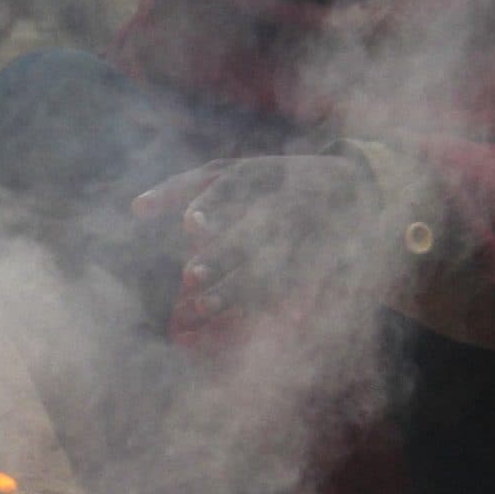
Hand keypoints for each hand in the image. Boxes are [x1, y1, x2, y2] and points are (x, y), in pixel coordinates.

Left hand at [131, 155, 382, 319]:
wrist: (359, 184)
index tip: (190, 225)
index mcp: (260, 174)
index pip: (231, 183)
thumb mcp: (233, 174)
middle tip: (190, 275)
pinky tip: (260, 320)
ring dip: (240, 285)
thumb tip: (135, 208)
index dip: (213, 202)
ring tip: (203, 306)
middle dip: (224, 252)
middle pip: (255, 225)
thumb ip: (185, 188)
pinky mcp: (326, 254)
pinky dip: (283, 300)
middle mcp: (287, 197)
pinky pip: (302, 280)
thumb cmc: (273, 180)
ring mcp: (310, 227)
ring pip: (276, 258)